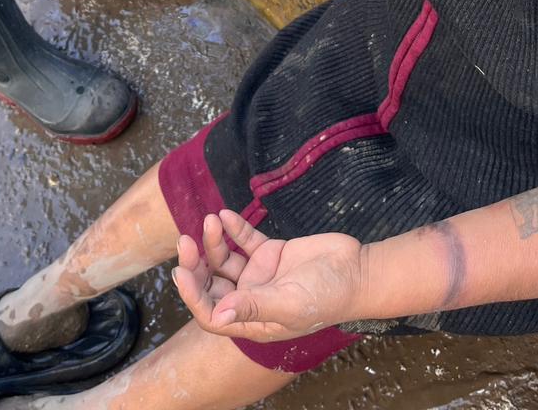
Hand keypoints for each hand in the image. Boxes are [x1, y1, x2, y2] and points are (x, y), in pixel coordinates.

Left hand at [173, 210, 366, 342]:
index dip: (193, 295)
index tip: (180, 271)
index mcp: (253, 322)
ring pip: (225, 259)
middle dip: (196, 265)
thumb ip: (253, 306)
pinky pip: (245, 240)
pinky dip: (234, 229)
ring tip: (210, 220)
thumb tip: (218, 315)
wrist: (357, 270)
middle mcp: (252, 299)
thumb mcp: (289, 303)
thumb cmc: (328, 296)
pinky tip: (225, 215)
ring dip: (214, 241)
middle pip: (212, 284)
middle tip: (186, 241)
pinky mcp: (271, 253)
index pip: (211, 313)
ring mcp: (260, 275)